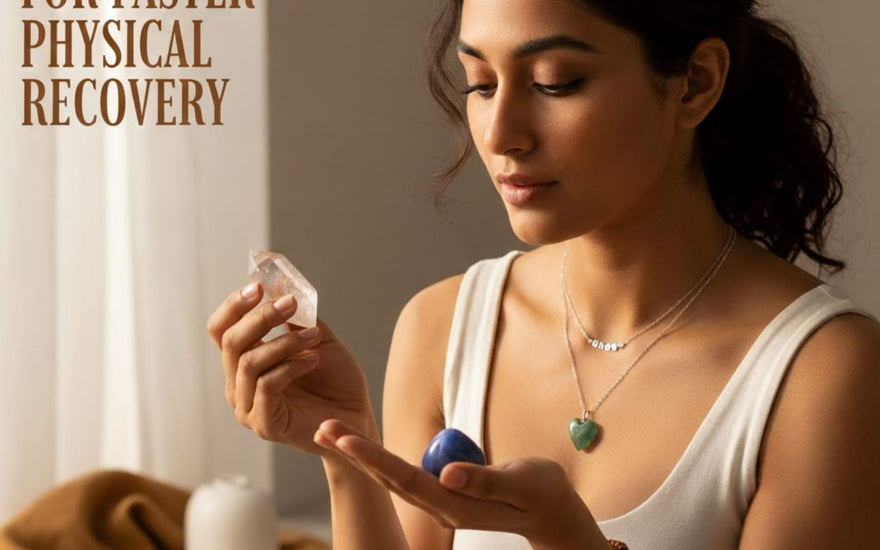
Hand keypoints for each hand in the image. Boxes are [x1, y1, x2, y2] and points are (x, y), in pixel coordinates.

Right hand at [206, 282, 377, 455]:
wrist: (355, 419)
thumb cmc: (336, 380)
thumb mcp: (318, 338)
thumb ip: (298, 317)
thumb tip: (282, 284)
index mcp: (244, 359)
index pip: (221, 328)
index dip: (234, 305)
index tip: (258, 286)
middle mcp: (238, 382)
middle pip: (231, 341)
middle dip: (261, 317)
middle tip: (290, 303)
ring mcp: (247, 406)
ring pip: (249, 362)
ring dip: (283, 342)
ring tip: (314, 336)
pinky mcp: (264, 424)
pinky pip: (266, 386)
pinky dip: (291, 367)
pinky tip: (314, 360)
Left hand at [313, 419, 610, 549]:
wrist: (552, 512)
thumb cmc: (541, 492)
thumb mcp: (521, 483)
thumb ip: (484, 479)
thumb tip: (447, 474)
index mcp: (454, 502)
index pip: (404, 477)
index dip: (372, 457)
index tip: (344, 439)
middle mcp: (440, 504)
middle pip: (387, 478)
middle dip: (353, 453)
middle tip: (322, 429)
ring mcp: (440, 499)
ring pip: (392, 477)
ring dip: (360, 456)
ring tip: (331, 434)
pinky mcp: (444, 491)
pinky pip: (405, 474)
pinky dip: (379, 460)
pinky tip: (363, 449)